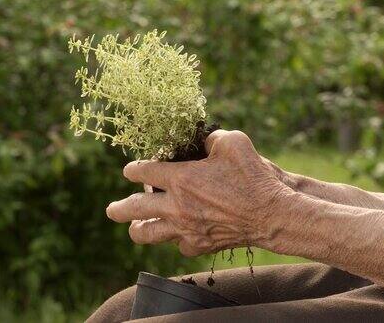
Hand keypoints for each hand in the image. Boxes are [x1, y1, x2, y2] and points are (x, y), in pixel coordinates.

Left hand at [106, 130, 293, 256]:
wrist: (272, 215)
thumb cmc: (253, 176)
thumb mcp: (232, 142)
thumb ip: (210, 139)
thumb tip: (201, 142)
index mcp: (181, 178)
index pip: (144, 171)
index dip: (133, 169)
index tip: (130, 170)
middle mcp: (177, 205)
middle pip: (134, 208)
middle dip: (119, 208)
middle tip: (111, 210)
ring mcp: (185, 228)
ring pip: (148, 233)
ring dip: (138, 229)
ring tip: (134, 227)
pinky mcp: (198, 245)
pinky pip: (177, 244)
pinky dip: (174, 238)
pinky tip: (176, 233)